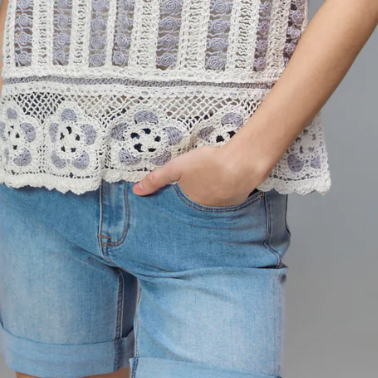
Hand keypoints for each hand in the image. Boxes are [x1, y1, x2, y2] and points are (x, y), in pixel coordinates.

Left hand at [131, 143, 261, 206]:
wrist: (241, 164)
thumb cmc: (208, 164)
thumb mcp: (177, 167)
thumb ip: (156, 179)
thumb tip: (136, 191)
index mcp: (188, 206)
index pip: (176, 212)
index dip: (174, 208)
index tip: (170, 207)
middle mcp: (204, 214)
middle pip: (193, 211)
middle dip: (190, 206)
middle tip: (190, 195)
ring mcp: (221, 211)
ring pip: (209, 207)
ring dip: (207, 201)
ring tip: (205, 191)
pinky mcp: (236, 204)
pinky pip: (224, 204)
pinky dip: (221, 197)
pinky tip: (222, 186)